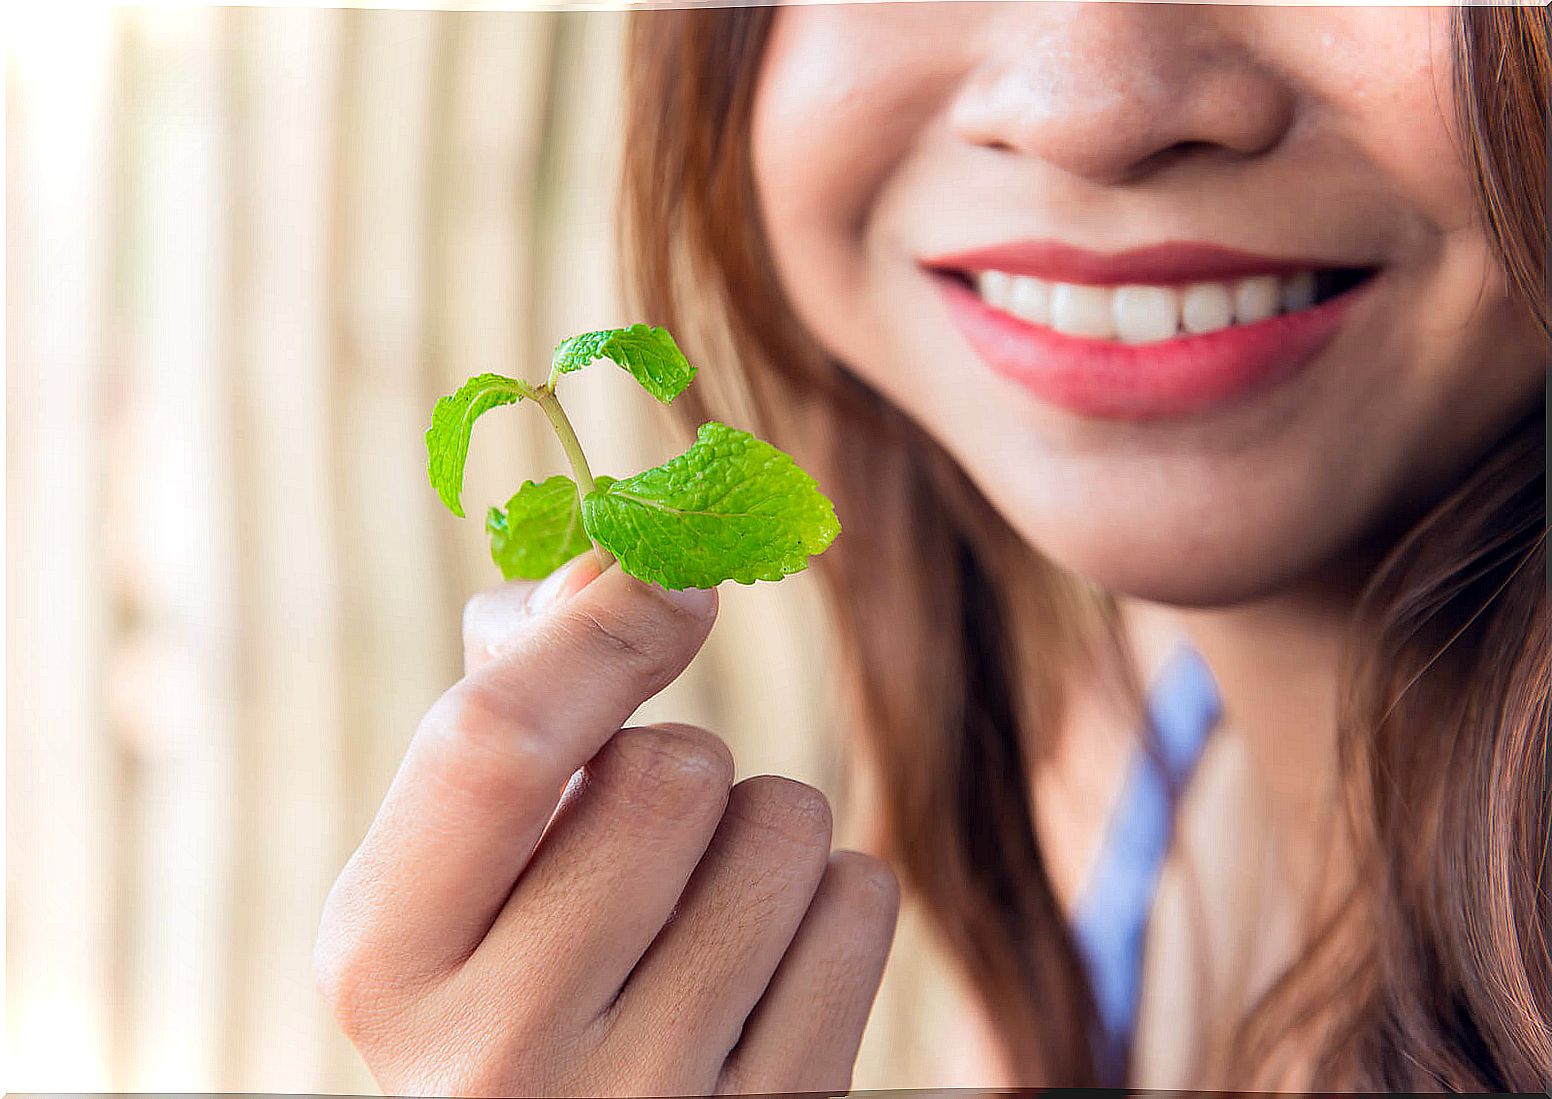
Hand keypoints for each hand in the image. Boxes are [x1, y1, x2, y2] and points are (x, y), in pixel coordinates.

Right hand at [313, 554, 899, 1095]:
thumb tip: (614, 560)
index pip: (496, 741)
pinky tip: (766, 973)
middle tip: (647, 842)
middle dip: (680, 768)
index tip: (671, 577)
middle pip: (673, 772)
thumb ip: (512, 703)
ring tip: (701, 915)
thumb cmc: (519, 975)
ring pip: (784, 826)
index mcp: (384, 961)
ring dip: (762, 833)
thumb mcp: (460, 865)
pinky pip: (861, 904)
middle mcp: (497, 1055)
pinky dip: (828, 904)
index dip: (599, 627)